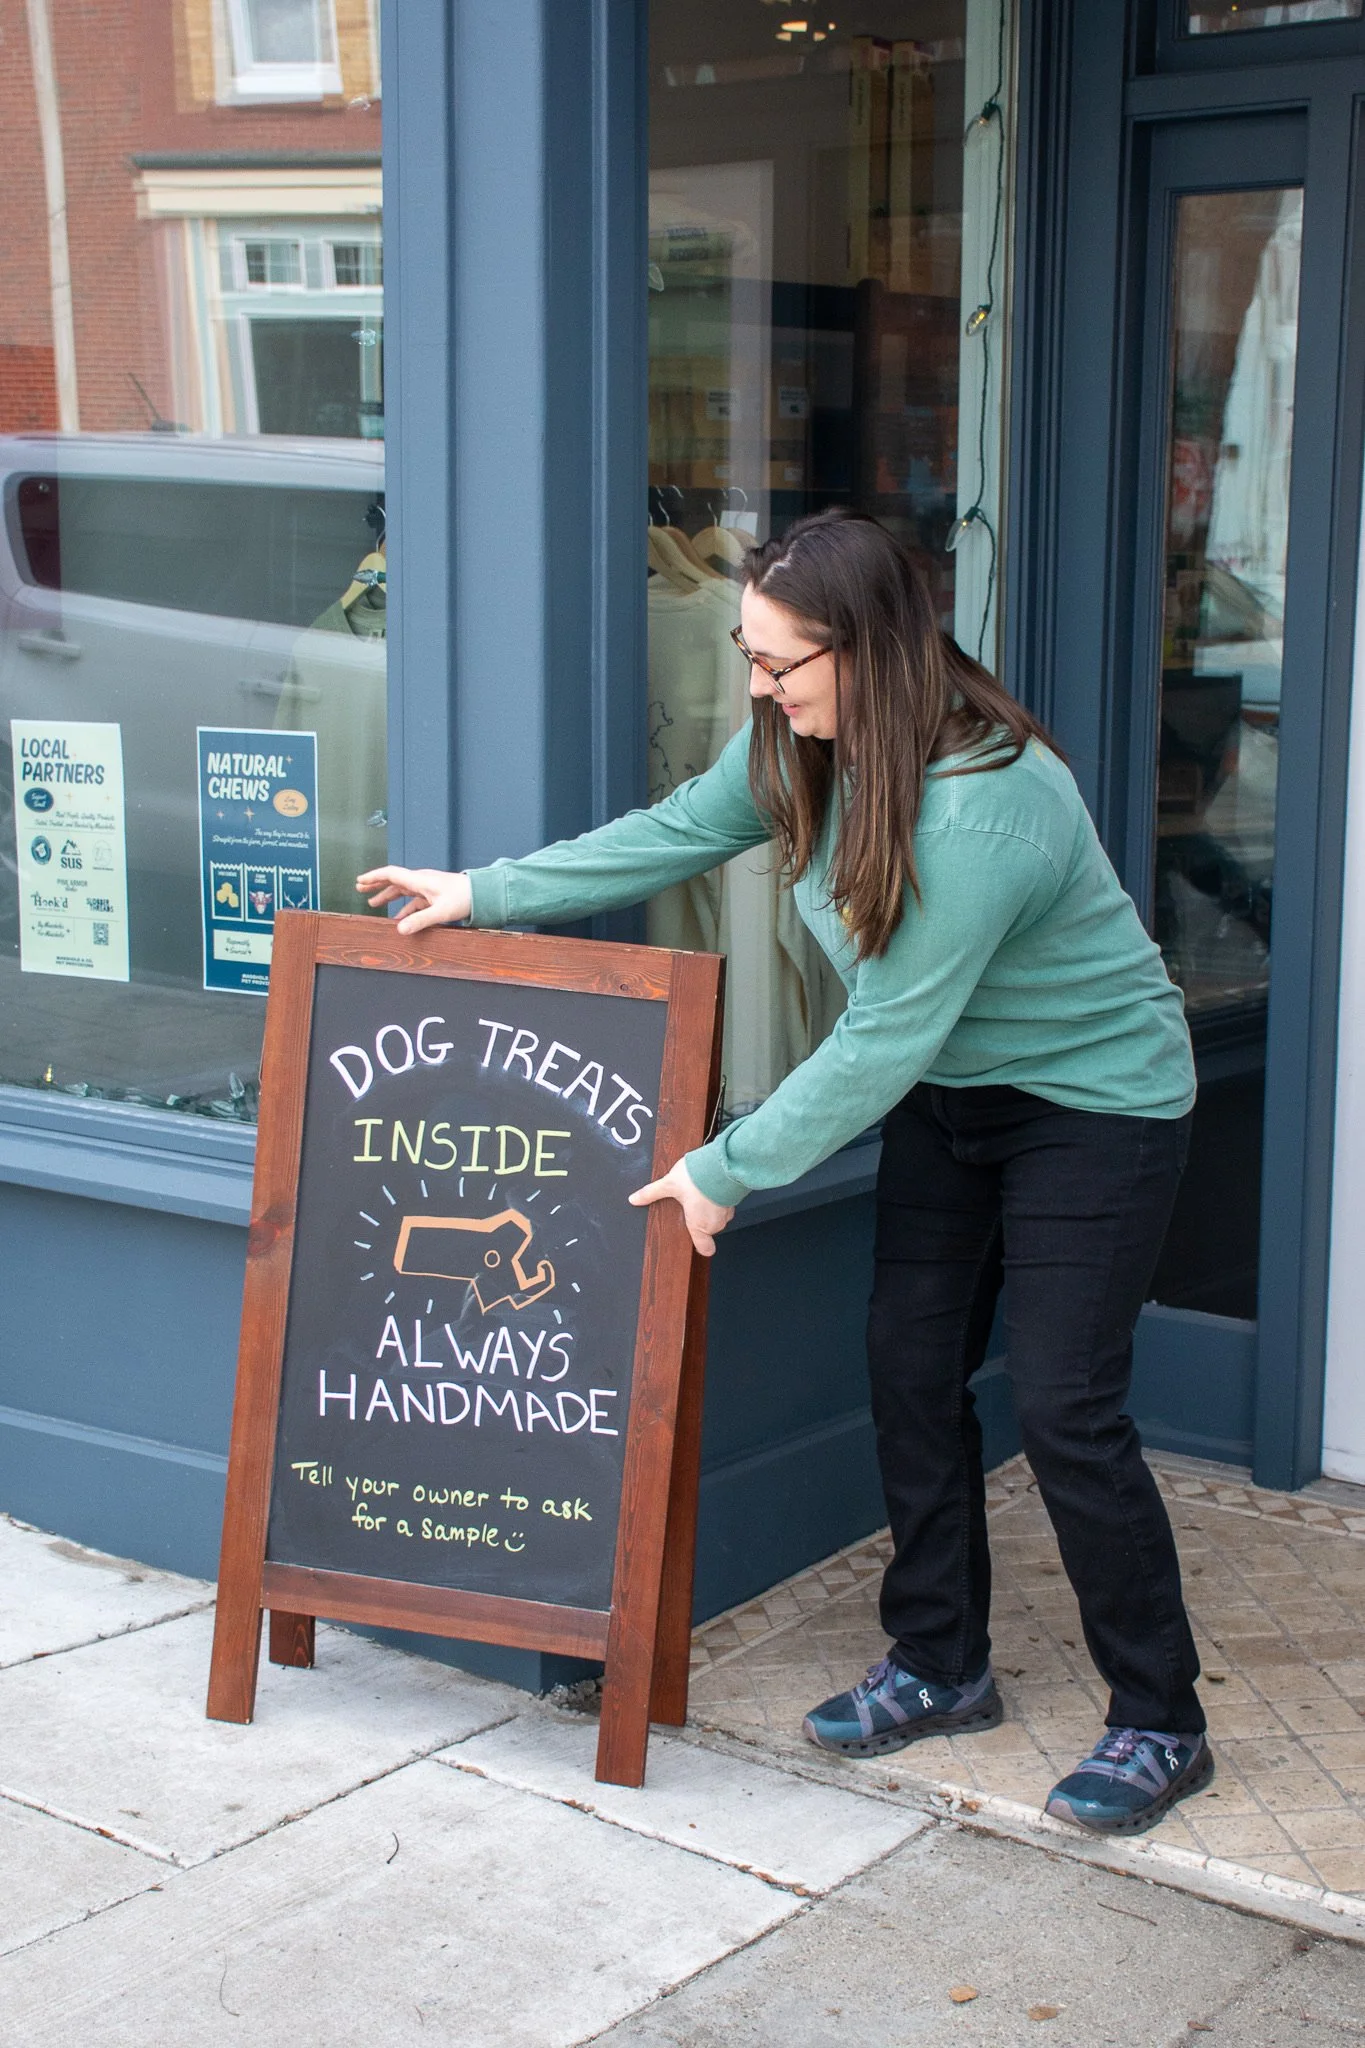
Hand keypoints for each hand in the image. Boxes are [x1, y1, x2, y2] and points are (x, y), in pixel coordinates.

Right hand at [356, 865, 471, 934]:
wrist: (483, 894)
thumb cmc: (464, 898)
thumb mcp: (440, 911)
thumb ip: (419, 921)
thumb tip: (399, 929)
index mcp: (420, 880)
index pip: (391, 874)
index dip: (374, 877)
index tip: (360, 881)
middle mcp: (421, 881)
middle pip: (394, 880)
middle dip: (376, 885)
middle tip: (360, 888)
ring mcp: (428, 888)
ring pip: (402, 890)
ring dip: (388, 896)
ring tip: (374, 904)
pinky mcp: (434, 896)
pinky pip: (414, 900)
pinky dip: (404, 908)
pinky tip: (399, 918)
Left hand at [629, 1158, 733, 1257]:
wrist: (721, 1163)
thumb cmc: (698, 1177)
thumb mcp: (669, 1185)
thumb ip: (651, 1193)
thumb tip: (634, 1199)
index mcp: (700, 1225)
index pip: (705, 1249)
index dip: (700, 1246)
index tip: (693, 1238)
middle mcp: (716, 1223)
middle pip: (708, 1229)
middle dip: (699, 1218)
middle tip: (689, 1205)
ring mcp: (727, 1212)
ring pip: (717, 1216)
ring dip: (709, 1208)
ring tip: (698, 1192)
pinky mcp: (734, 1200)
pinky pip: (724, 1205)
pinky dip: (717, 1199)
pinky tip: (709, 1187)